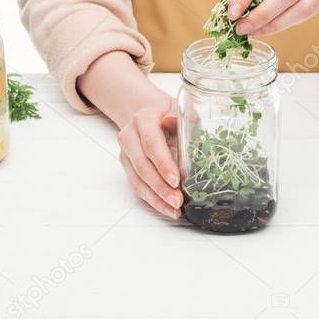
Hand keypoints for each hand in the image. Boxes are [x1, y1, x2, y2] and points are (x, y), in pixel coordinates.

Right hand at [116, 97, 182, 218]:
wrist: (145, 111)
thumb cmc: (166, 111)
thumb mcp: (178, 108)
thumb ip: (186, 119)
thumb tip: (192, 136)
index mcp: (143, 120)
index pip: (151, 144)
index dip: (163, 164)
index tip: (176, 180)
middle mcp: (129, 137)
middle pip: (143, 166)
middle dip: (161, 187)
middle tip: (178, 201)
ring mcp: (126, 153)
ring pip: (138, 180)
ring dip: (157, 198)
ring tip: (174, 210)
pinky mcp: (127, 166)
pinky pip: (138, 187)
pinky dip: (153, 200)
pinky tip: (167, 208)